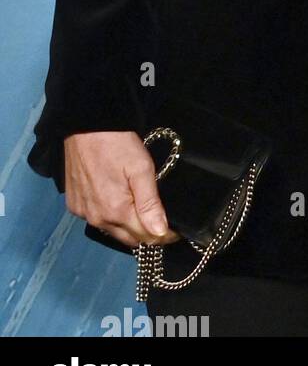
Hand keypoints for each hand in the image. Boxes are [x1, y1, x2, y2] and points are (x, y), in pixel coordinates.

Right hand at [63, 132, 179, 248]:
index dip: (164, 235)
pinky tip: (119, 203)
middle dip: (147, 234)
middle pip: (129, 239)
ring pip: (112, 231)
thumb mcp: (141, 169)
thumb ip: (150, 204)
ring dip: (128, 227)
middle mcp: (97, 219)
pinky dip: (110, 217)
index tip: (176, 231)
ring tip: (143, 212)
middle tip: (162, 220)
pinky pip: (97, 220)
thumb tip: (160, 233)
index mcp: (116, 211)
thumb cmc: (118, 145)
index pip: (145, 237)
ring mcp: (83, 213)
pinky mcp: (74, 206)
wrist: (86, 127)